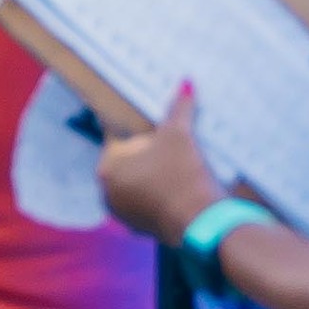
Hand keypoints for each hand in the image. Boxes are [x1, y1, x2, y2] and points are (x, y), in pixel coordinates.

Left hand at [97, 86, 230, 239]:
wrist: (202, 221)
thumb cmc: (183, 173)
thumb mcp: (180, 135)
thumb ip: (179, 107)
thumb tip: (186, 81)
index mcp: (107, 166)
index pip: (117, 137)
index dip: (136, 129)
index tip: (150, 127)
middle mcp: (106, 191)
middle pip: (126, 161)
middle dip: (145, 153)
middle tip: (168, 146)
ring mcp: (121, 212)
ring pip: (135, 182)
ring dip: (150, 175)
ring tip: (174, 167)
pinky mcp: (138, 227)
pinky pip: (146, 202)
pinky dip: (157, 195)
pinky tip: (174, 188)